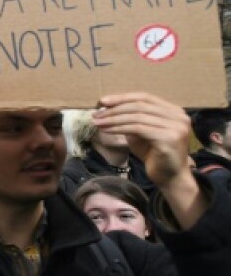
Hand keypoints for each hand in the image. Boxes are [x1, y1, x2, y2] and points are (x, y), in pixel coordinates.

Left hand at [94, 93, 205, 227]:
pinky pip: (138, 128)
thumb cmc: (154, 155)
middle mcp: (179, 116)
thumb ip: (130, 119)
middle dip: (115, 109)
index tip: (102, 101)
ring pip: (137, 116)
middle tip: (96, 114)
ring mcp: (176, 126)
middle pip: (140, 106)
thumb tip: (107, 109)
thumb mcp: (140, 133)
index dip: (122, 98)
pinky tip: (107, 130)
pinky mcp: (169, 138)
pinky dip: (120, 128)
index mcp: (174, 111)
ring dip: (114, 119)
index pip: (145, 97)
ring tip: (98, 122)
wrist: (170, 178)